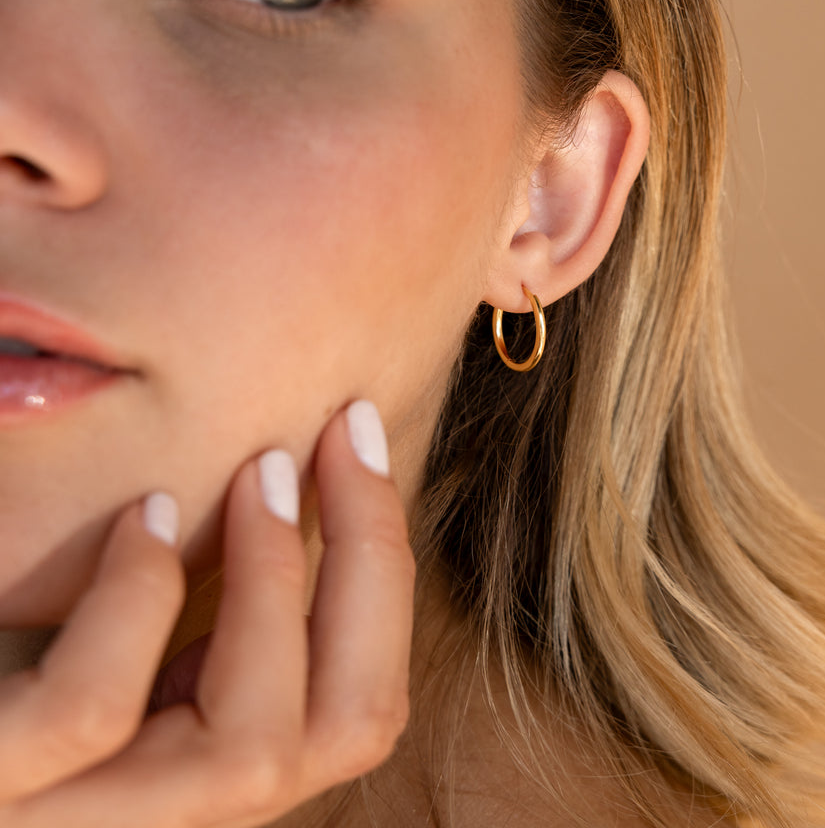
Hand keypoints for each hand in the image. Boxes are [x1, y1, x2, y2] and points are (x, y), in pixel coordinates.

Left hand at [0, 400, 413, 827]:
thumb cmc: (19, 664)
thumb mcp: (128, 650)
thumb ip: (208, 616)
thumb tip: (306, 492)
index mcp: (198, 786)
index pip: (361, 715)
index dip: (387, 572)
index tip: (362, 443)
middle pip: (346, 731)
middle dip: (365, 561)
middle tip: (338, 439)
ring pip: (248, 752)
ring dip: (271, 577)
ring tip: (257, 473)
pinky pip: (91, 714)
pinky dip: (138, 601)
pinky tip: (140, 521)